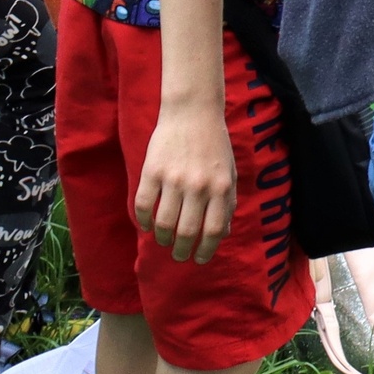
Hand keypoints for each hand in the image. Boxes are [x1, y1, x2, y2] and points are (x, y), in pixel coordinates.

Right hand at [134, 100, 235, 262]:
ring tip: (164, 240)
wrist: (193, 113)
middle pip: (186, 232)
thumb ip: (228, 202)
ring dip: (162, 238)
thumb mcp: (230, 172)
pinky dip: (144, 221)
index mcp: (221, 187)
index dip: (205, 251)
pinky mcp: (151, 172)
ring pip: (163, 224)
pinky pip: (143, 206)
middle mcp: (198, 185)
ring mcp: (173, 179)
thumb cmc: (215, 146)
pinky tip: (147, 225)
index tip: (199, 260)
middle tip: (178, 255)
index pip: (213, 230)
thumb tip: (223, 234)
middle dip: (182, 250)